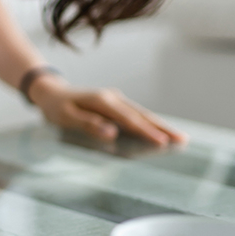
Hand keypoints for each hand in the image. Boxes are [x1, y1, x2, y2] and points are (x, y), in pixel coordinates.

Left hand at [28, 75, 187, 146]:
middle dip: (163, 129)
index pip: (129, 120)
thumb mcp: (66, 117)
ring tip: (178, 139)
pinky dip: (149, 124)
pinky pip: (135, 115)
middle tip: (183, 141)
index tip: (162, 143)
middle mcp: (113, 98)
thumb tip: (111, 134)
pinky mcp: (115, 105)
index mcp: (103, 102)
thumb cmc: (56, 108)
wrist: (51, 92)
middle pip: (142, 115)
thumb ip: (88, 125)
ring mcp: (116, 100)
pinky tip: (159, 133)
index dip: (146, 133)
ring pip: (141, 114)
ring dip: (160, 126)